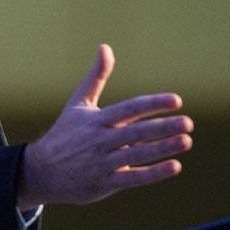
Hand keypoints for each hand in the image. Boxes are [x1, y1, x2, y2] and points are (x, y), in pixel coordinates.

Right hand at [16, 44, 192, 208]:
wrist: (41, 172)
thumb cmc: (64, 134)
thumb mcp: (78, 103)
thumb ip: (96, 77)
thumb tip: (105, 47)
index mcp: (97, 119)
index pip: (130, 108)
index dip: (153, 104)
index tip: (176, 100)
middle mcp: (101, 140)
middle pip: (137, 132)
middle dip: (164, 127)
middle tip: (188, 123)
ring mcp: (103, 162)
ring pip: (138, 154)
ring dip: (164, 148)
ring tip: (186, 141)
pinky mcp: (105, 183)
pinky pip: (133, 178)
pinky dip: (154, 173)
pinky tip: (174, 166)